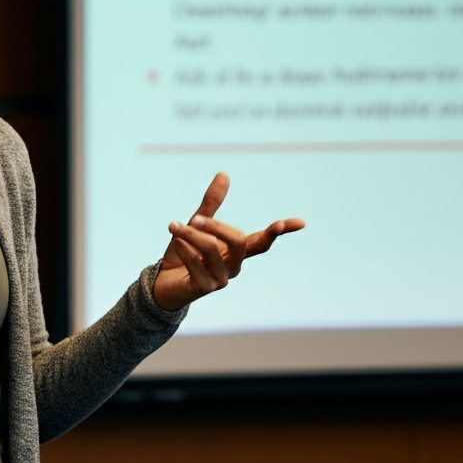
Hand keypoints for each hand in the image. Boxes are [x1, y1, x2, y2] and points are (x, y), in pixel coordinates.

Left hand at [152, 172, 304, 311]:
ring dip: (191, 235)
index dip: (279, 232)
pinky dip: (184, 250)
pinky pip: (196, 264)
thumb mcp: (196, 225)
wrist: (162, 282)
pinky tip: (176, 242)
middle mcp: (234, 265)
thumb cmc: (183, 253)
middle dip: (216, 226)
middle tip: (194, 218)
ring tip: (173, 226)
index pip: (262, 242)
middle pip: (239, 242)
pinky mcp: (205, 288)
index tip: (300, 223)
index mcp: (236, 251)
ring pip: (211, 250)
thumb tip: (224, 174)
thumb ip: (210, 204)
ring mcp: (222, 279)